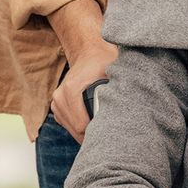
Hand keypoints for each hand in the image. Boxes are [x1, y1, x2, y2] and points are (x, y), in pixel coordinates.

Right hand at [46, 0, 119, 140]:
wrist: (89, 53)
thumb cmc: (105, 62)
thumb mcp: (116, 73)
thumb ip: (120, 91)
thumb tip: (130, 110)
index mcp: (71, 90)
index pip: (82, 126)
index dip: (100, 132)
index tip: (114, 131)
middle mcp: (60, 97)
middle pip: (78, 132)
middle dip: (95, 134)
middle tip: (113, 130)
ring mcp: (56, 103)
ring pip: (73, 131)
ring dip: (88, 132)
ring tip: (104, 124)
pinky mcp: (57, 108)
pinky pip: (70, 127)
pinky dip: (82, 127)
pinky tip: (94, 119)